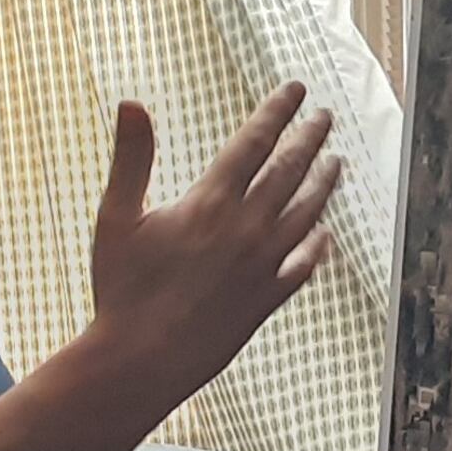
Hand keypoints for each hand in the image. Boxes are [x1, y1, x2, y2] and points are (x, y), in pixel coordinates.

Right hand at [85, 84, 343, 416]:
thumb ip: (131, 158)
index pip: (254, 143)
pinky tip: (326, 234)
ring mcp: (262, 266)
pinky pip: (304, 266)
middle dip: (309, 138)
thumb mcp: (116, 217)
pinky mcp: (267, 301)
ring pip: (306, 214)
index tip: (295, 89)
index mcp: (210, 203)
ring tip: (336, 163)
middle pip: (289, 172)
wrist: (140, 361)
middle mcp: (246, 230)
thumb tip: (132, 103)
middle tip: (324, 117)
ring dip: (323, 184)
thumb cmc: (121, 289)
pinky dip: (318, 245)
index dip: (276, 112)